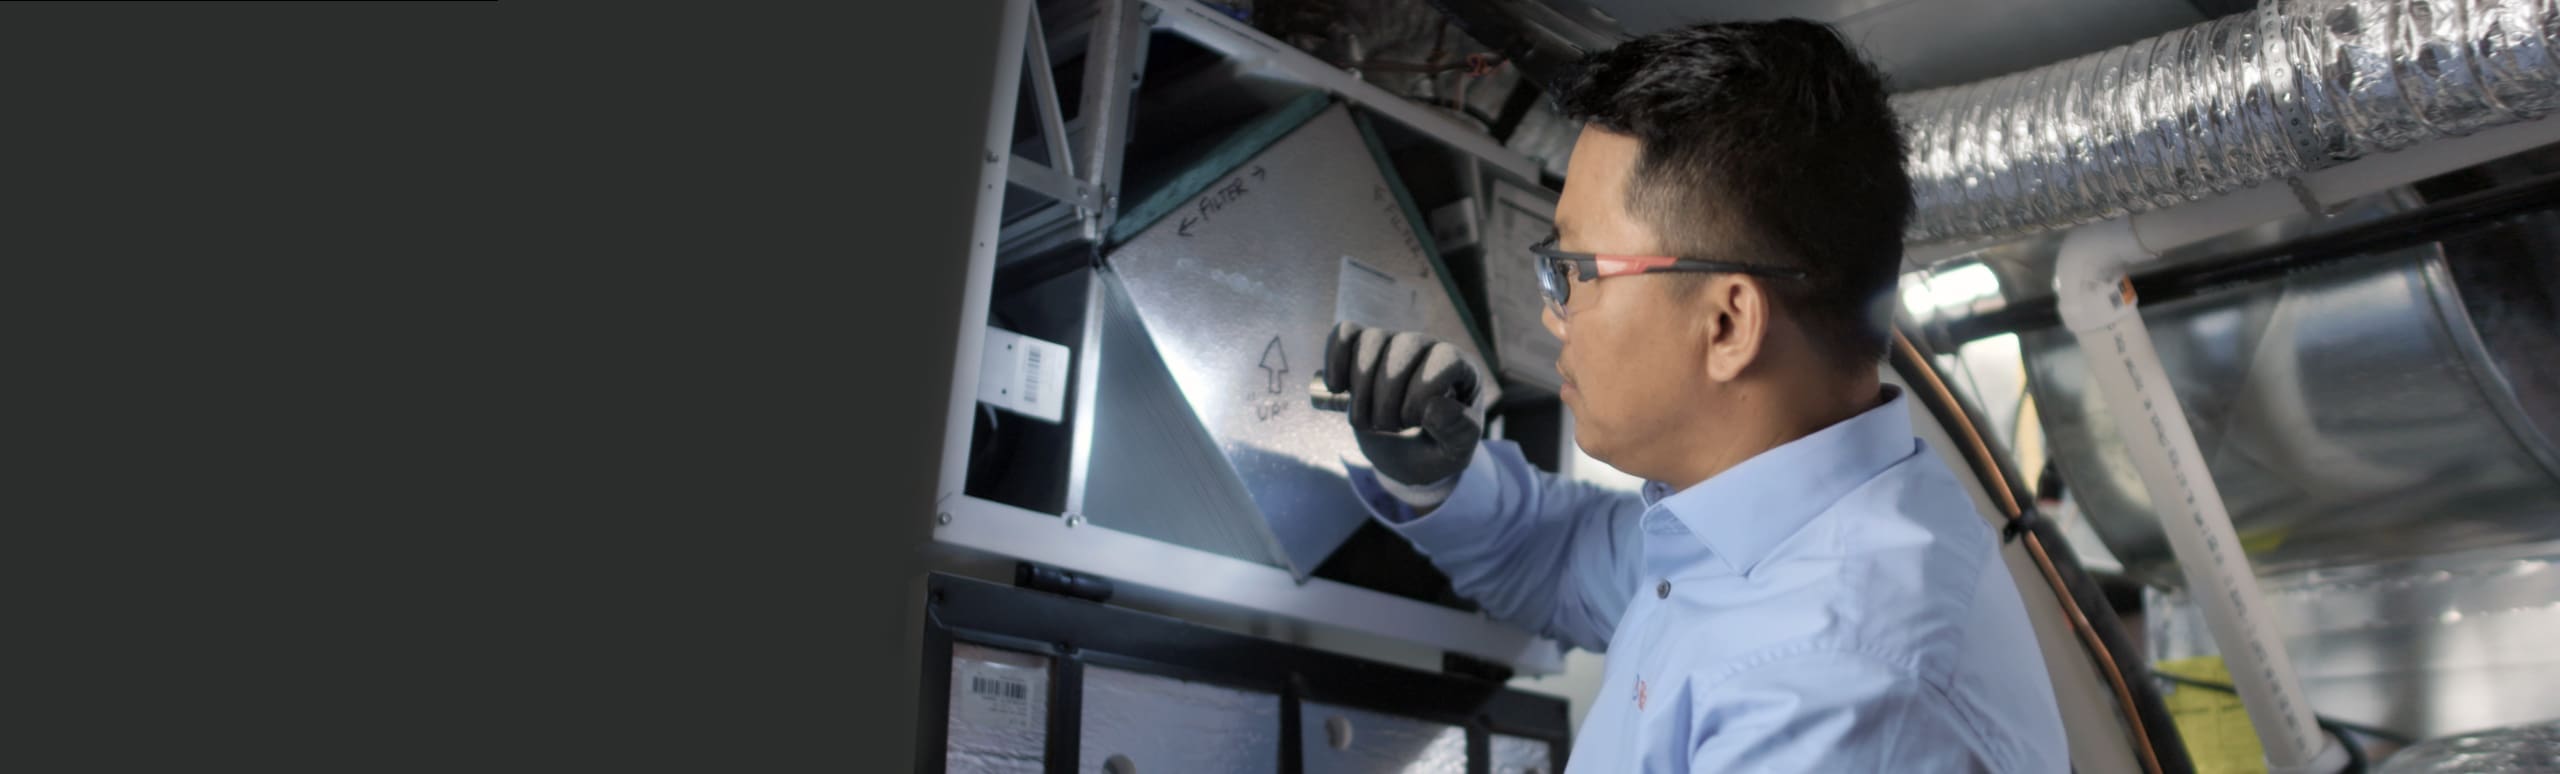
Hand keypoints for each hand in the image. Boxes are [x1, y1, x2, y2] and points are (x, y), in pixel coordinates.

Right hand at [1323, 322, 1483, 488]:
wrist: (1405, 456)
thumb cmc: (1435, 451)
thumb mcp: (1454, 453)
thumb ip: (1458, 432)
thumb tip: (1436, 406)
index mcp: (1459, 369)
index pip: (1445, 357)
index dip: (1424, 390)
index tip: (1414, 422)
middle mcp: (1427, 349)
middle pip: (1404, 347)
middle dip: (1387, 397)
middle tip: (1388, 428)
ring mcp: (1394, 345)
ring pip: (1372, 340)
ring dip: (1360, 387)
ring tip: (1364, 420)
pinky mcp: (1362, 349)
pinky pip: (1345, 334)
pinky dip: (1335, 360)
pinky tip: (1337, 388)